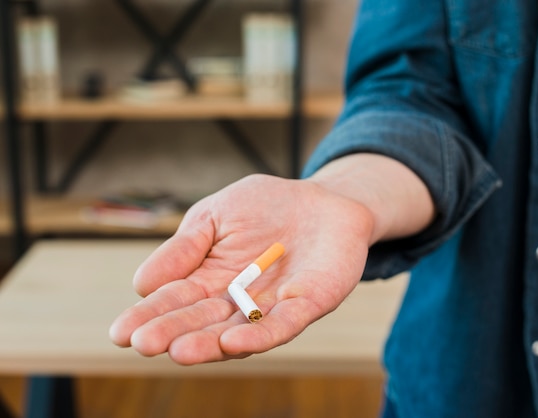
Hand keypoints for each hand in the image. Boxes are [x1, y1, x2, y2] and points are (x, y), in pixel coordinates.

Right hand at [109, 173, 374, 364]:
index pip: (175, 300)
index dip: (148, 315)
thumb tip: (141, 284)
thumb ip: (185, 246)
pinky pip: (282, 324)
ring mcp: (271, 306)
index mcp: (211, 279)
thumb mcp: (216, 216)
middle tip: (142, 343)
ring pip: (237, 332)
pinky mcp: (306, 305)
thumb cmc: (267, 206)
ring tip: (177, 351)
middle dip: (172, 332)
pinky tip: (233, 343)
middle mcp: (238, 301)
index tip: (120, 332)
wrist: (325, 201)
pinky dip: (259, 336)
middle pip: (201, 321)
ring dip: (208, 343)